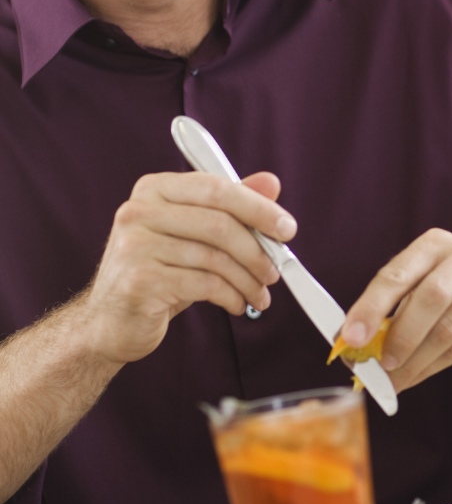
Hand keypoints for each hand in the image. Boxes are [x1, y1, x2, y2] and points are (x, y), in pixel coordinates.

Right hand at [80, 170, 296, 363]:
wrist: (111, 320)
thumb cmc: (160, 271)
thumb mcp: (196, 234)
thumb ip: (231, 206)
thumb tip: (270, 182)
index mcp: (155, 189)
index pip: (217, 188)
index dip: (259, 208)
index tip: (288, 229)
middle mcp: (138, 211)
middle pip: (219, 223)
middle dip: (258, 249)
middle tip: (277, 269)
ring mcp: (134, 246)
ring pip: (215, 258)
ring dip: (248, 279)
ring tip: (260, 293)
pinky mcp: (139, 281)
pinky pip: (204, 285)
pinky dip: (231, 296)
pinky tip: (237, 303)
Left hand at [340, 228, 451, 391]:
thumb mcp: (427, 285)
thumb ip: (396, 308)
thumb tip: (357, 345)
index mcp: (436, 244)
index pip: (398, 273)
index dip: (371, 306)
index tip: (350, 336)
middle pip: (430, 297)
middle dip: (399, 335)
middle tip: (378, 366)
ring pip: (447, 329)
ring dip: (414, 361)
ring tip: (393, 380)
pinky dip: (433, 367)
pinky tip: (416, 376)